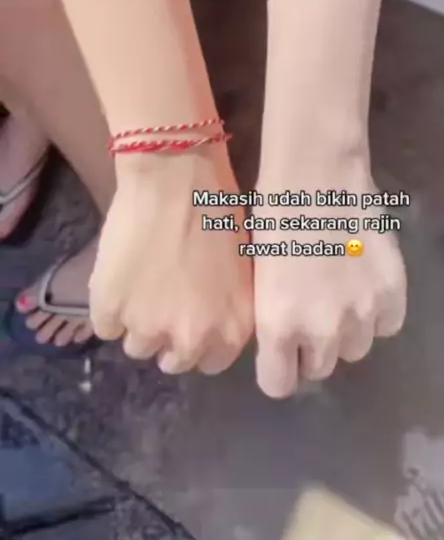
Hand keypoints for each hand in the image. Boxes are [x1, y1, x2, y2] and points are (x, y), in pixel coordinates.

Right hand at [89, 152, 252, 373]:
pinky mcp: (110, 308)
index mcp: (231, 329)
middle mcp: (191, 339)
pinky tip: (119, 274)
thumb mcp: (243, 268)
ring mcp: (147, 327)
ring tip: (139, 283)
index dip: (198, 340)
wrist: (176, 176)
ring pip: (136, 346)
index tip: (189, 319)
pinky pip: (105, 325)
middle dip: (167, 335)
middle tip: (161, 299)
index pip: (210, 362)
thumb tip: (211, 316)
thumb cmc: (221, 208)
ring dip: (137, 320)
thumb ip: (227, 305)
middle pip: (172, 361)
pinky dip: (108, 305)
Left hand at [253, 162, 406, 397]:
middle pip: (320, 368)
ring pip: (356, 348)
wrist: (314, 173)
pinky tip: (365, 283)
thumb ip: (271, 314)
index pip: (279, 385)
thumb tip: (279, 337)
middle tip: (310, 311)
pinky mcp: (393, 292)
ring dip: (347, 330)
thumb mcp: (255, 272)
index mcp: (276, 324)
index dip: (279, 368)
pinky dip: (378, 312)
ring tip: (339, 293)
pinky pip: (388, 325)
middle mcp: (321, 330)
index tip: (280, 352)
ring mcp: (362, 313)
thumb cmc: (270, 212)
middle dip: (312, 347)